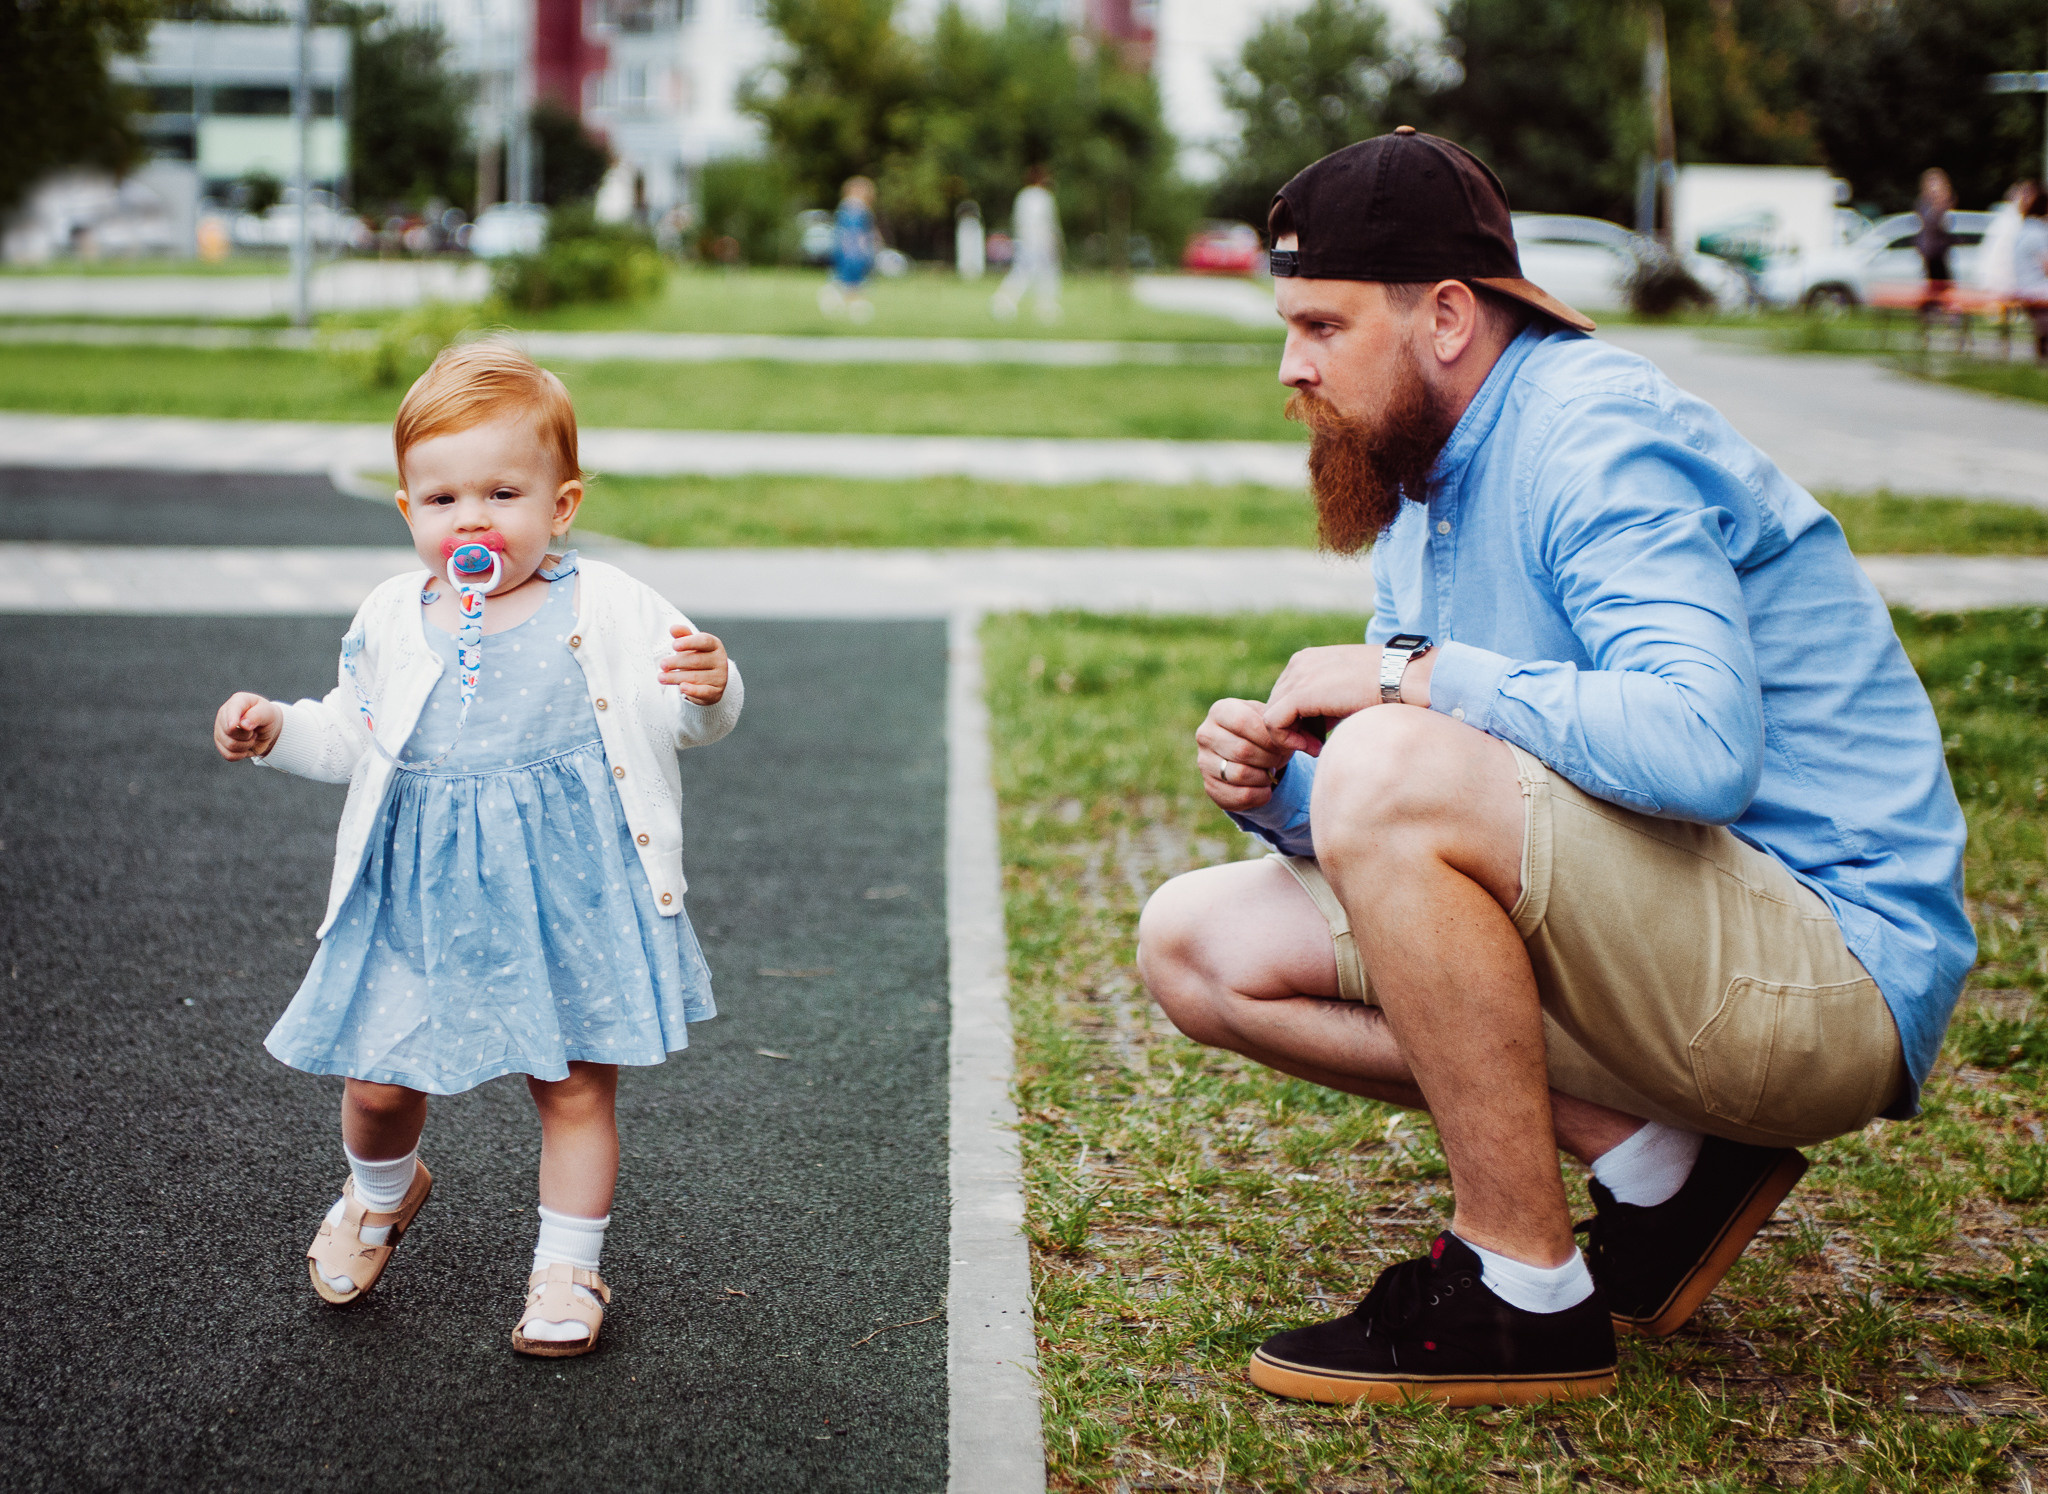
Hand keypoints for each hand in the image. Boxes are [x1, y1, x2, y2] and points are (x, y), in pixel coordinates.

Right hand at [214, 692, 280, 760]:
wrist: (267, 729)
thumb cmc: (268, 717)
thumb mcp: (268, 713)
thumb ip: (257, 715)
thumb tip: (243, 725)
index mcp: (237, 701)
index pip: (231, 710)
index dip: (232, 719)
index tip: (234, 726)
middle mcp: (224, 714)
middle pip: (229, 731)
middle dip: (247, 735)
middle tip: (254, 731)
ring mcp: (220, 730)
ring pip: (230, 745)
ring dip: (246, 745)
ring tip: (252, 737)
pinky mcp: (221, 744)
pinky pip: (228, 755)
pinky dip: (241, 755)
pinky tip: (246, 747)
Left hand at [659, 624, 727, 703]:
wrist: (710, 681)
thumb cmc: (697, 658)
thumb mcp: (691, 645)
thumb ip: (683, 635)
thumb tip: (673, 628)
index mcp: (714, 645)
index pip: (704, 641)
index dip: (689, 642)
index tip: (674, 645)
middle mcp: (720, 660)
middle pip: (696, 660)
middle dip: (676, 662)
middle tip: (662, 665)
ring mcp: (720, 677)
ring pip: (696, 677)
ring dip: (676, 677)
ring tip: (661, 677)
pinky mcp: (716, 692)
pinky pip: (704, 692)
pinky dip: (693, 690)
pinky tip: (682, 687)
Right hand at [1195, 697, 1293, 812]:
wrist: (1251, 755)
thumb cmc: (1264, 733)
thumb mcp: (1275, 722)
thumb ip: (1292, 726)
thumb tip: (1308, 744)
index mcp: (1220, 711)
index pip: (1242, 722)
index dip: (1268, 736)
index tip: (1283, 743)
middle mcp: (1205, 735)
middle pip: (1241, 750)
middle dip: (1269, 757)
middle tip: (1278, 758)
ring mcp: (1204, 762)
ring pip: (1239, 774)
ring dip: (1264, 777)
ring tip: (1271, 771)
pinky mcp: (1210, 787)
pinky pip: (1239, 796)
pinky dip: (1260, 795)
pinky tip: (1266, 788)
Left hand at [1261, 644, 1433, 746]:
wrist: (1406, 679)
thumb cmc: (1386, 689)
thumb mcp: (1346, 693)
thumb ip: (1324, 705)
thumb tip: (1311, 729)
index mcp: (1308, 660)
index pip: (1284, 697)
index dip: (1296, 722)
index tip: (1321, 737)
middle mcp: (1299, 663)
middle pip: (1275, 706)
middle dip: (1293, 731)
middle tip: (1320, 745)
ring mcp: (1298, 676)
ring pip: (1270, 716)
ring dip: (1292, 738)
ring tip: (1320, 747)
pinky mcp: (1300, 693)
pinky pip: (1273, 723)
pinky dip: (1289, 742)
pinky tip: (1316, 747)